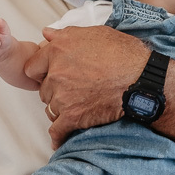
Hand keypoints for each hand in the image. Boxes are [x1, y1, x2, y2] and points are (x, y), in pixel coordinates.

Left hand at [25, 25, 147, 147]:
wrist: (142, 80)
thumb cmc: (124, 54)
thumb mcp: (95, 33)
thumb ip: (66, 34)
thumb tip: (47, 34)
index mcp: (58, 51)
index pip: (32, 67)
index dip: (42, 72)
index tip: (50, 76)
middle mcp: (56, 73)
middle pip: (43, 89)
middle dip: (54, 90)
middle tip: (73, 90)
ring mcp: (62, 96)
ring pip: (50, 108)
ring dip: (60, 109)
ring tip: (77, 107)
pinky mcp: (72, 116)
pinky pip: (57, 130)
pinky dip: (58, 137)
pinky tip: (59, 141)